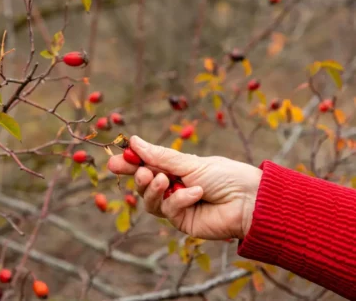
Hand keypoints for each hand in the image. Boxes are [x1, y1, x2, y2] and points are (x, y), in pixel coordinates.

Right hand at [107, 136, 261, 239]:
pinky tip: (196, 193)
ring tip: (163, 180)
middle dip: (138, 177)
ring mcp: (177, 205)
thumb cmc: (225, 176)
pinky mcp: (182, 221)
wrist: (249, 200)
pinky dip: (179, 200)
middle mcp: (173, 187)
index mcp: (176, 169)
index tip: (113, 160)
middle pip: (144, 184)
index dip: (129, 163)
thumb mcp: (190, 162)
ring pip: (150, 201)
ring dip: (154, 189)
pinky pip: (169, 210)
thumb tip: (133, 141)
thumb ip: (160, 156)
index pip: (146, 165)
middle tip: (141, 171)